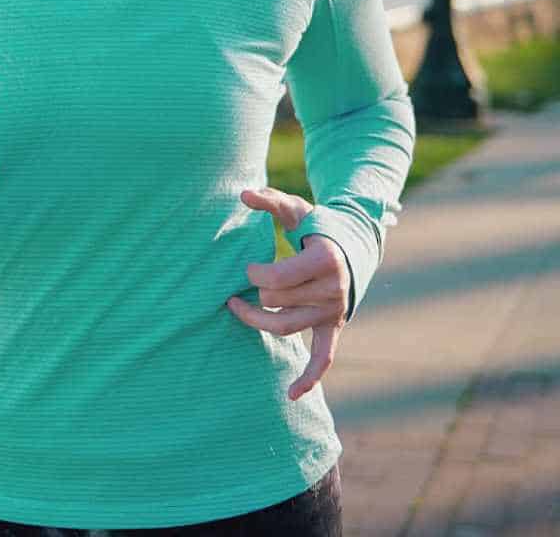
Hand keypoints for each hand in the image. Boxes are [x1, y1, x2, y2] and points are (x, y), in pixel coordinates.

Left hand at [224, 186, 349, 401]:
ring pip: (287, 327)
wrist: (354, 245)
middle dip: (255, 292)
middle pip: (277, 302)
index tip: (246, 267)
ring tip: (235, 307)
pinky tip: (292, 395)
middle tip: (242, 282)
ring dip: (258, 322)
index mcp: (323, 261)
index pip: (278, 278)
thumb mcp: (296, 208)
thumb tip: (242, 195)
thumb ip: (269, 200)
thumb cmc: (317, 225)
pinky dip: (309, 378)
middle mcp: (332, 290)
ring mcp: (333, 312)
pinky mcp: (332, 327)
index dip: (255, 273)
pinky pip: (324, 358)